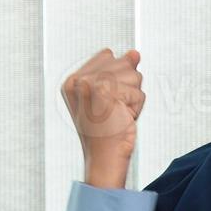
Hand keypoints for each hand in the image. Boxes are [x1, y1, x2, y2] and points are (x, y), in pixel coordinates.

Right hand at [62, 48, 144, 188]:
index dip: (117, 77)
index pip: (107, 55)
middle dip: (127, 86)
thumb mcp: (112, 95)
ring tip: (118, 114)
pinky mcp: (104, 92)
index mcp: (73, 80)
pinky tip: (123, 119)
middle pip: (122, 62)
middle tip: (113, 110)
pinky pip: (138, 91)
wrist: (104, 157)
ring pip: (133, 75)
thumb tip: (135, 53)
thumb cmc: (108, 130)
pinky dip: (137, 107)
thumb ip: (120, 70)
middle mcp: (78, 80)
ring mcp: (89, 84)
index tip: (105, 101)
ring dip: (133, 97)